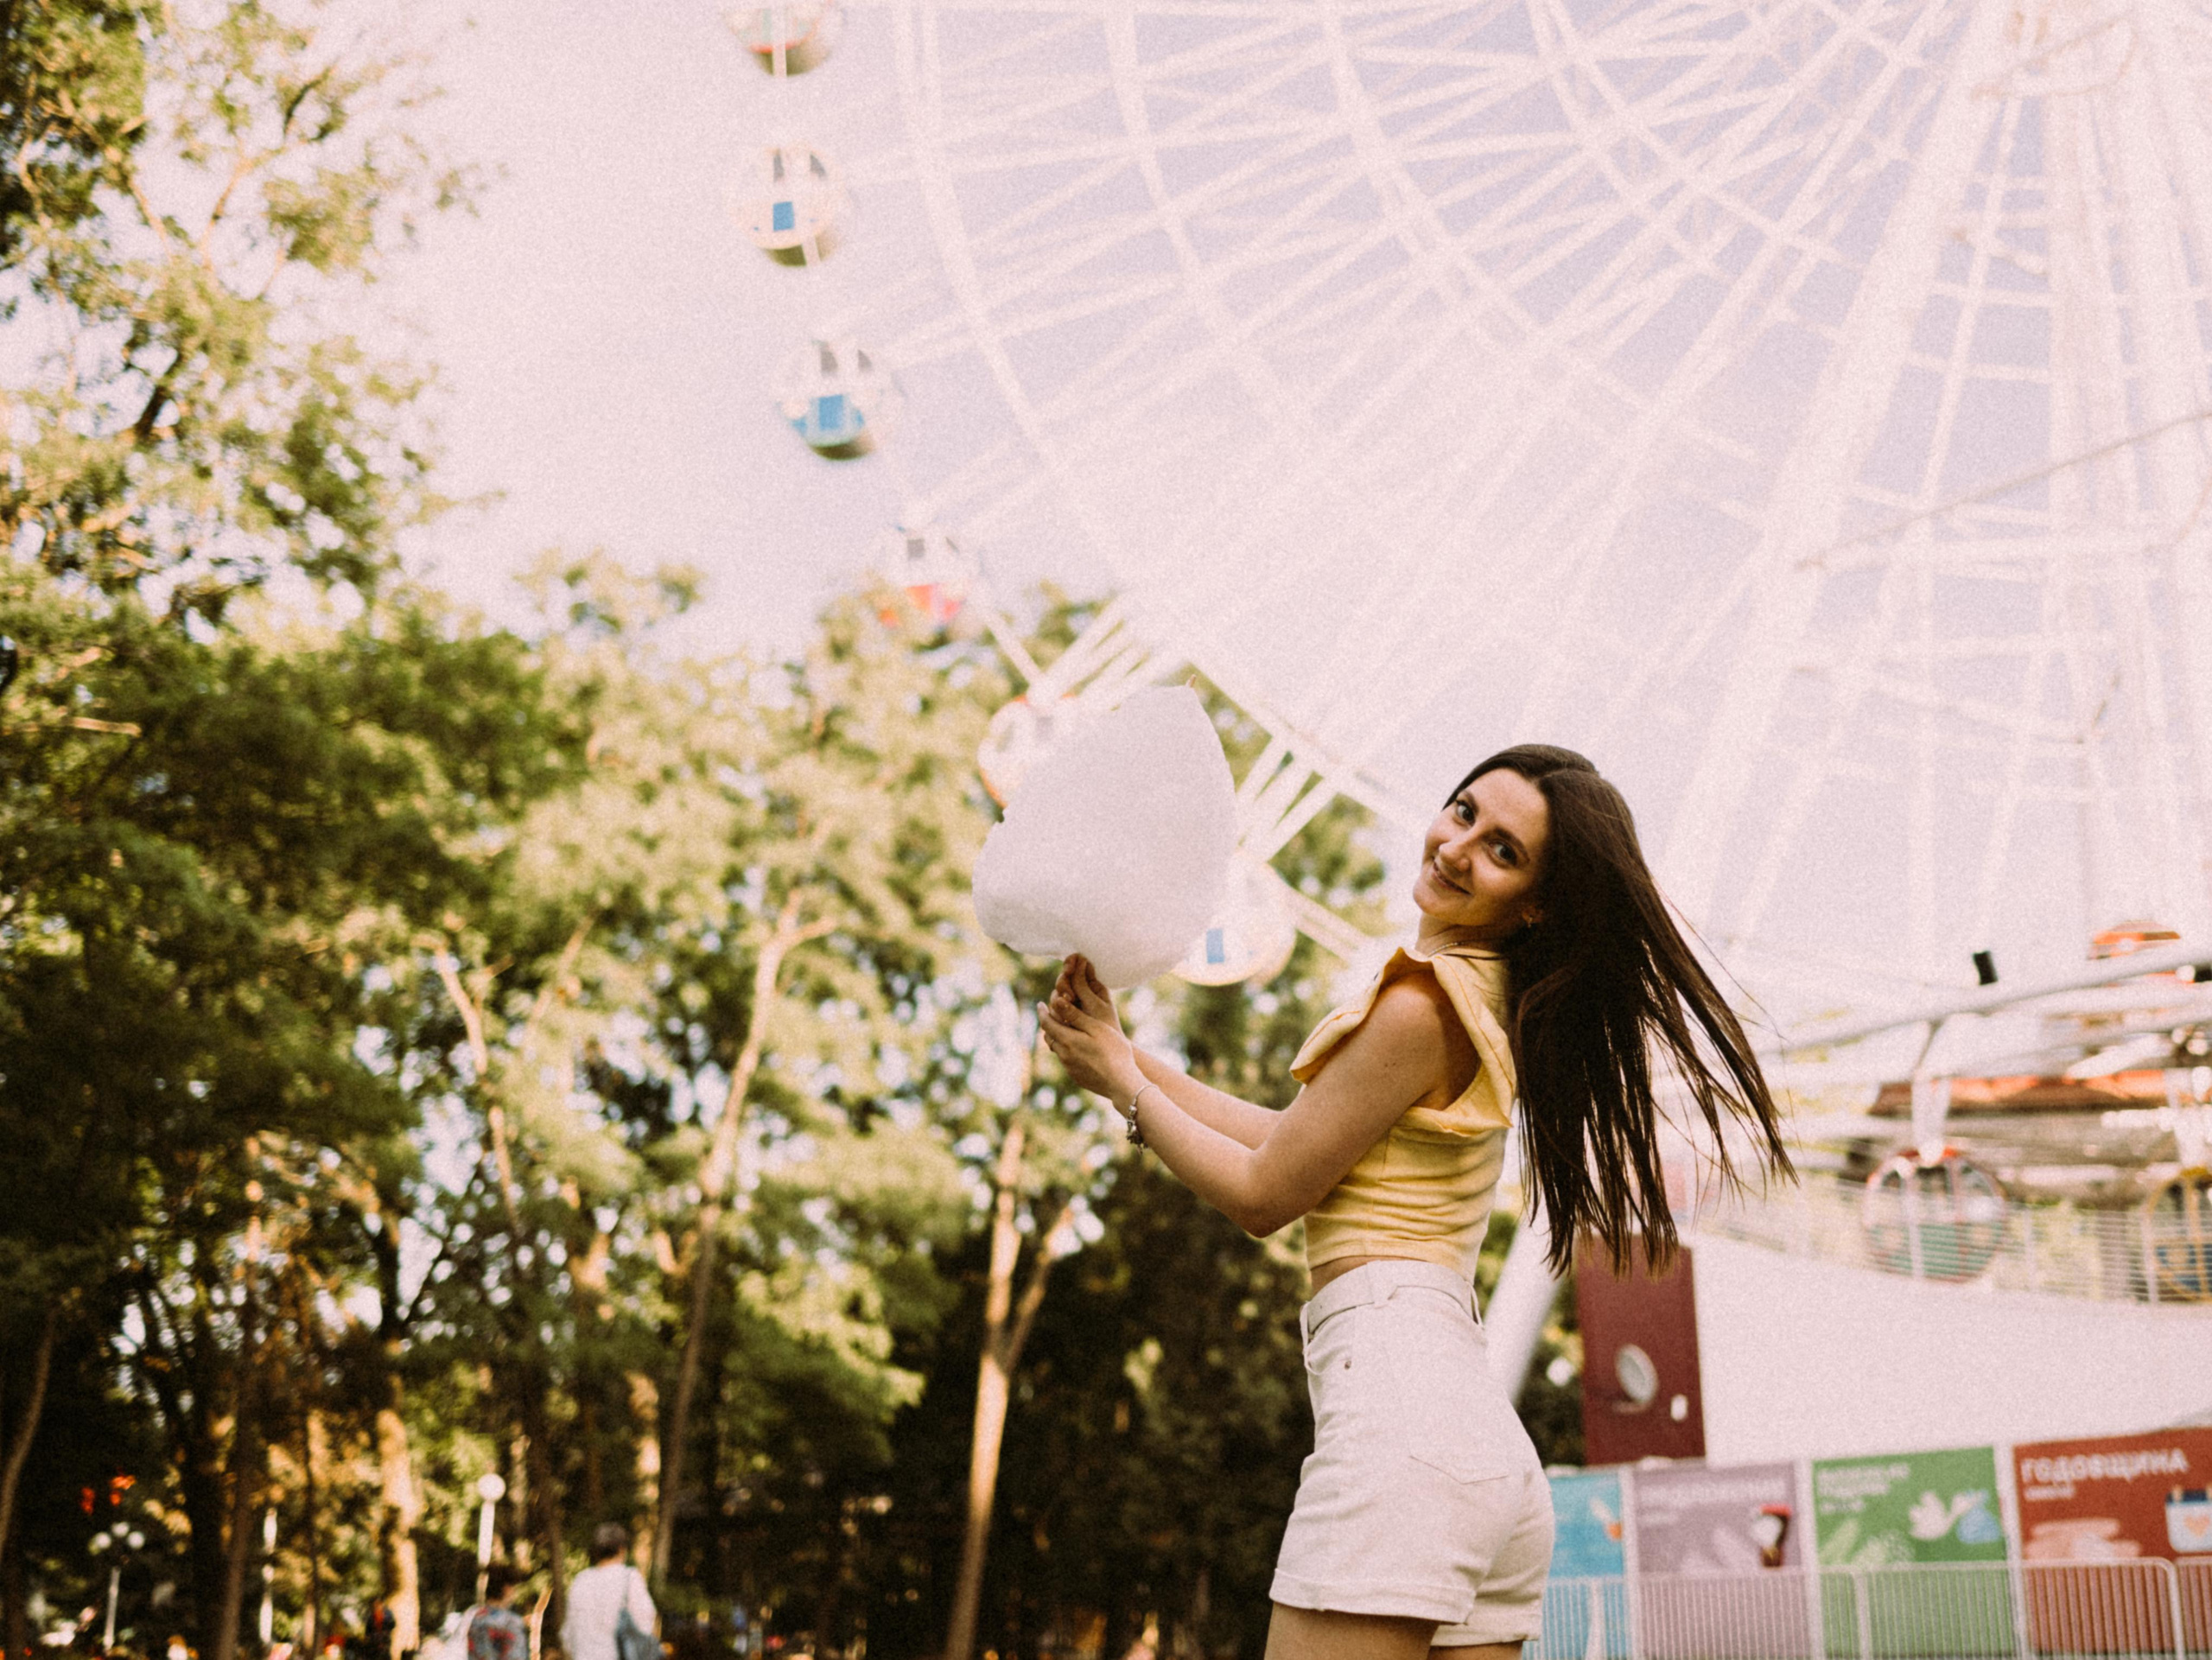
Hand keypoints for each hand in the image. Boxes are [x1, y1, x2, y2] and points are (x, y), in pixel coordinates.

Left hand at [1039, 954, 1143, 1105]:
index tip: (1040, 1004)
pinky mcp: (1077, 1077)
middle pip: (1049, 1037)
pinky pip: (1067, 1061)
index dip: (1042, 1012)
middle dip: (1049, 1025)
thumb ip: (1075, 1015)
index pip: (1047, 1023)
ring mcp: (1070, 1068)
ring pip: (1058, 1049)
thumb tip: (1056, 1001)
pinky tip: (1081, 1049)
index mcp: (1067, 1041)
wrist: (1122, 1084)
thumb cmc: (1114, 1052)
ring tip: (1067, 1030)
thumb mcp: (1096, 1028)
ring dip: (1059, 1038)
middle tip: (1053, 1015)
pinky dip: (1068, 1051)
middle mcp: (1064, 1056)